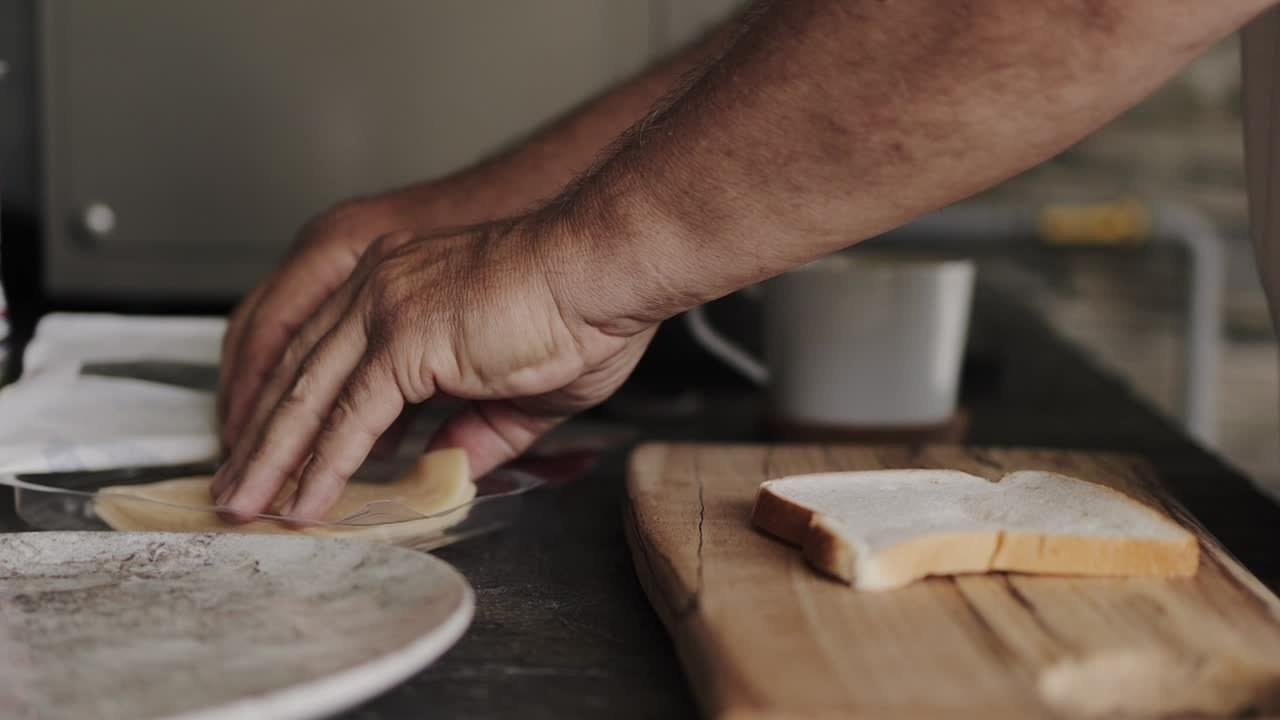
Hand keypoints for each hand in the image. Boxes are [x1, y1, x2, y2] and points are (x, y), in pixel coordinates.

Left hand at [210, 217, 655, 522]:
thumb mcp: (516, 390)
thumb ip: (472, 429)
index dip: (290, 408)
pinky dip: (323, 466)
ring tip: (245, 506)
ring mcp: (385, 310)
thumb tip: (445, 468)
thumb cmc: (581, 311)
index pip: (320, 351)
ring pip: (308, 397)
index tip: (273, 453)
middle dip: (260, 438)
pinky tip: (305, 502)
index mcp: (397, 285)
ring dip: (272, 459)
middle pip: (295, 373)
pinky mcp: (404, 340)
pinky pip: (349, 418)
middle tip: (236, 488)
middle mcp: (377, 288)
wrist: (604, 269)